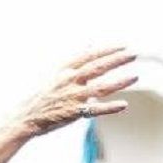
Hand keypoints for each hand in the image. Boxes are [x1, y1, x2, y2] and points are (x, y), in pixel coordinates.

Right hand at [10, 48, 135, 137]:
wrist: (27, 117)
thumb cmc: (43, 96)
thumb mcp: (57, 74)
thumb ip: (75, 61)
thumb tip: (89, 45)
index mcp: (65, 70)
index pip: (89, 56)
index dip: (107, 50)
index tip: (123, 45)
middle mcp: (69, 80)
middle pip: (97, 67)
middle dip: (116, 60)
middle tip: (133, 54)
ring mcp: (72, 97)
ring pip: (101, 87)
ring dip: (119, 82)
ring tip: (135, 77)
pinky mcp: (74, 112)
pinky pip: (96, 109)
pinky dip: (110, 107)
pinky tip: (124, 105)